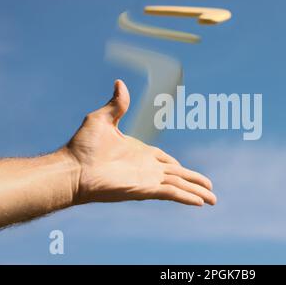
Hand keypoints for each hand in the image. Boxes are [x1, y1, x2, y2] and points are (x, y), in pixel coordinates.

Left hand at [65, 80, 215, 205]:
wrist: (72, 168)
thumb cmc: (82, 146)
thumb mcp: (102, 119)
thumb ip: (116, 104)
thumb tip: (119, 83)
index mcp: (141, 153)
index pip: (166, 161)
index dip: (178, 166)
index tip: (186, 170)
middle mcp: (147, 168)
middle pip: (179, 175)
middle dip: (196, 181)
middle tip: (210, 189)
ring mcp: (148, 179)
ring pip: (180, 186)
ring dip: (197, 191)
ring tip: (213, 200)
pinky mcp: (145, 189)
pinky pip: (172, 192)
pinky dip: (187, 197)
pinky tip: (200, 202)